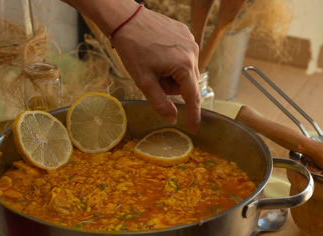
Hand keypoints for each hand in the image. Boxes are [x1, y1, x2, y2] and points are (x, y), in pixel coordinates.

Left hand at [112, 5, 200, 132]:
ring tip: (154, 63)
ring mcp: (190, 41)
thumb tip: (173, 118)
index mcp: (184, 66)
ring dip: (173, 73)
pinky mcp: (185, 33)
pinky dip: (173, 60)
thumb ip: (160, 103)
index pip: (192, 97)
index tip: (195, 129)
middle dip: (172, 87)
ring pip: (186, 70)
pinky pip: (184, 55)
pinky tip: (158, 52)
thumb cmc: (133, 49)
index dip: (193, 115)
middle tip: (153, 78)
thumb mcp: (144, 81)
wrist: (126, 19)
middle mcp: (192, 53)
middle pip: (188, 83)